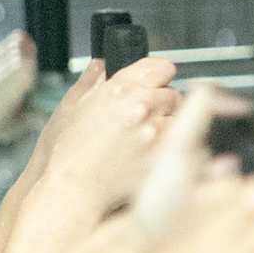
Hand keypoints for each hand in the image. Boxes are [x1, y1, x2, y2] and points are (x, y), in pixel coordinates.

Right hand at [19, 58, 200, 252]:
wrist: (74, 187)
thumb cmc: (69, 150)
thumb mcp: (72, 106)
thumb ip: (91, 81)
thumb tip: (101, 65)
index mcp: (121, 88)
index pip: (162, 67)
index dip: (158, 76)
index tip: (155, 85)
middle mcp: (143, 106)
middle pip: (174, 94)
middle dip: (162, 104)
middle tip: (144, 119)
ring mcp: (156, 133)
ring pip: (181, 120)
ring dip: (170, 127)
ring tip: (147, 140)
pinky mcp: (164, 156)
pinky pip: (184, 145)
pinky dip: (173, 149)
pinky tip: (152, 155)